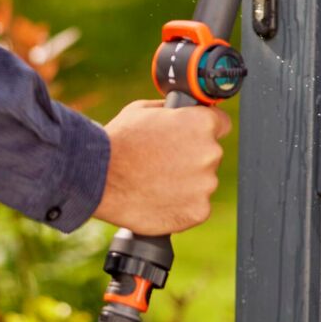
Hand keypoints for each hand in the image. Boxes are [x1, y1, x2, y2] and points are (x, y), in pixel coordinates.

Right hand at [94, 99, 229, 234]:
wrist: (100, 178)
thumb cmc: (119, 141)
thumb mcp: (145, 109)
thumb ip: (173, 111)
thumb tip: (182, 110)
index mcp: (202, 124)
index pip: (221, 125)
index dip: (204, 130)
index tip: (192, 137)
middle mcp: (210, 153)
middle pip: (210, 155)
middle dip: (192, 158)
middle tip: (165, 163)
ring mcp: (205, 185)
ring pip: (203, 182)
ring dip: (187, 183)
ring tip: (157, 182)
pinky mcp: (197, 212)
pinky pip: (196, 207)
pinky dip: (181, 206)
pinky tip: (159, 199)